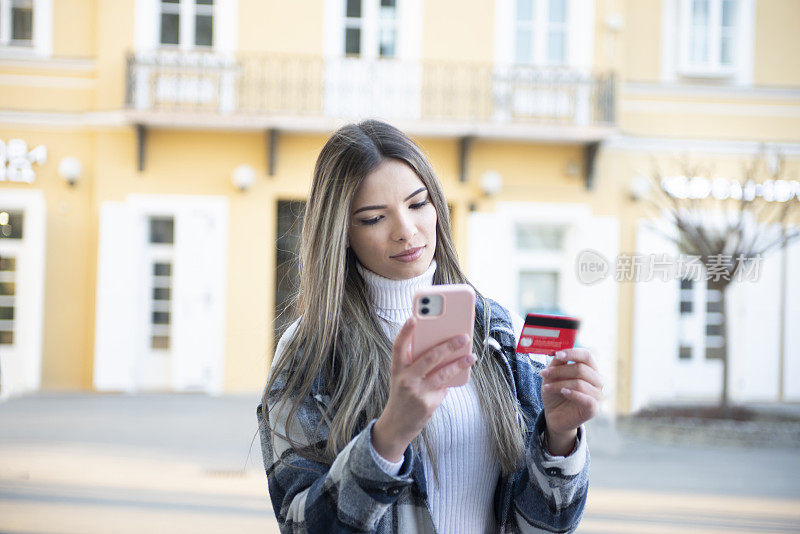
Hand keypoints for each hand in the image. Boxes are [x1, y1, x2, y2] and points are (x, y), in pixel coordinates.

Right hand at [372, 317, 476, 461]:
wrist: (397, 424)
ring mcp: (417, 392)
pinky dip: (453, 379)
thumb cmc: (403, 394)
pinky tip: (463, 371)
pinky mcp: (428, 404)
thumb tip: (444, 349)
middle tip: (463, 336)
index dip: (405, 331)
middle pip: (429, 357)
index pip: (398, 346)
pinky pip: (445, 387)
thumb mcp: (402, 377)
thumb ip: (416, 363)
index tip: (414, 317)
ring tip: (471, 356)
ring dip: (459, 363)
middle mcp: (405, 379)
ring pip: (443, 373)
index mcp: (397, 369)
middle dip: (448, 345)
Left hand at [539, 348, 602, 454]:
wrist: (554, 415)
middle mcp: (597, 381)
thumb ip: (557, 363)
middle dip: (559, 371)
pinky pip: (587, 399)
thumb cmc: (555, 393)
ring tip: (546, 388)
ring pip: (580, 383)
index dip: (572, 353)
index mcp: (589, 369)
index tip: (557, 355)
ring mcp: (597, 395)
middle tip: (544, 374)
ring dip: (559, 384)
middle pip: (581, 369)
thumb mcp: (553, 375)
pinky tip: (563, 393)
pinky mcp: (594, 409)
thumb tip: (559, 352)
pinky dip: (573, 394)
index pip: (587, 356)